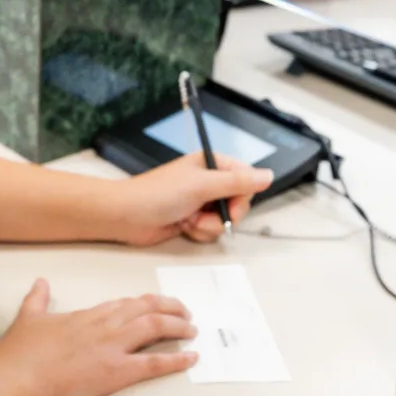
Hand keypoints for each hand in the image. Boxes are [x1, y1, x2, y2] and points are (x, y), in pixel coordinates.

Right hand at [0, 279, 197, 395]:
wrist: (20, 376)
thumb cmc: (22, 352)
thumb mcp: (28, 317)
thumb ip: (37, 298)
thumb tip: (40, 282)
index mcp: (87, 314)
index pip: (125, 303)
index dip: (145, 303)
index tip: (156, 304)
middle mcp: (106, 326)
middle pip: (147, 310)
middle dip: (170, 309)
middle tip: (184, 312)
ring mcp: (113, 348)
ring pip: (155, 328)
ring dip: (178, 327)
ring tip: (192, 329)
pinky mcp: (117, 372)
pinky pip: (154, 364)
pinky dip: (176, 360)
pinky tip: (190, 358)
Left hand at [115, 152, 270, 245]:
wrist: (127, 216)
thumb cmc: (157, 193)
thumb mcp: (202, 185)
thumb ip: (237, 181)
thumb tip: (268, 175)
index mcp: (212, 164)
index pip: (246, 179)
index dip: (243, 196)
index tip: (232, 205)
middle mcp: (209, 181)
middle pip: (239, 203)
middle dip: (224, 215)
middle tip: (206, 215)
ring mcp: (201, 201)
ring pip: (225, 220)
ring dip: (208, 225)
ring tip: (189, 219)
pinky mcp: (193, 219)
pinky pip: (211, 230)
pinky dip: (200, 232)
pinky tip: (183, 225)